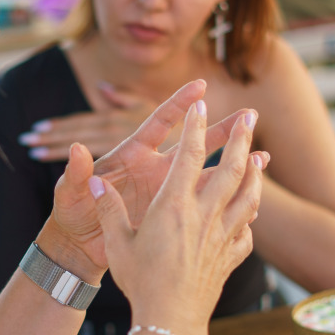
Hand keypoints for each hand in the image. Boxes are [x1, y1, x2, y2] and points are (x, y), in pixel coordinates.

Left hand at [42, 80, 260, 277]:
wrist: (78, 247)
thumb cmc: (71, 215)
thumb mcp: (71, 194)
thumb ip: (76, 173)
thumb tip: (76, 149)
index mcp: (132, 156)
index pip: (158, 123)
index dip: (178, 104)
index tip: (201, 87)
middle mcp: (155, 169)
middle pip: (194, 145)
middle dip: (222, 130)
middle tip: (249, 116)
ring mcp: (166, 192)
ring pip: (207, 175)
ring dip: (234, 166)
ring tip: (263, 157)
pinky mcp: (172, 215)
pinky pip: (204, 205)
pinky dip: (226, 202)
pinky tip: (250, 200)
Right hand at [89, 100, 266, 334]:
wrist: (170, 320)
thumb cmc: (139, 280)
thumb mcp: (116, 243)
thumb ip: (108, 209)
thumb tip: (93, 182)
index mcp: (173, 205)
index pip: (189, 155)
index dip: (196, 126)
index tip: (202, 103)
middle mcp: (203, 215)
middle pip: (231, 167)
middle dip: (242, 138)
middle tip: (251, 116)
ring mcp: (222, 235)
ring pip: (247, 195)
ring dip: (255, 173)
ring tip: (260, 158)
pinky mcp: (230, 256)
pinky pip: (246, 230)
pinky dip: (249, 217)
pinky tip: (248, 212)